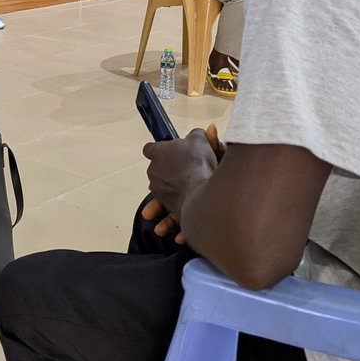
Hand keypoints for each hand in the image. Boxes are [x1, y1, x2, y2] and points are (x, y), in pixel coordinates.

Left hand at [141, 125, 221, 242]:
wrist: (203, 186)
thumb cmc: (199, 160)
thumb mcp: (202, 141)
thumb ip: (204, 135)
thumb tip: (209, 129)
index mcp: (158, 154)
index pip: (150, 149)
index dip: (159, 150)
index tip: (168, 152)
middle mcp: (155, 174)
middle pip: (155, 173)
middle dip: (165, 175)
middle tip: (179, 174)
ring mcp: (160, 193)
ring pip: (160, 197)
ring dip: (166, 203)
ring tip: (174, 201)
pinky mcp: (171, 209)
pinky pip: (173, 215)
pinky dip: (176, 222)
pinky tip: (179, 231)